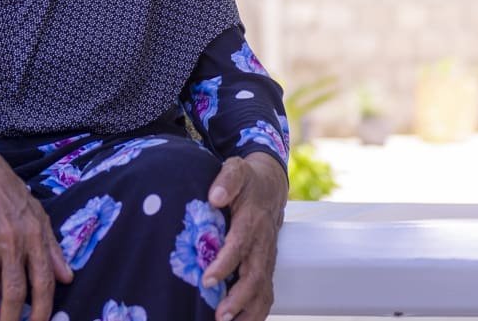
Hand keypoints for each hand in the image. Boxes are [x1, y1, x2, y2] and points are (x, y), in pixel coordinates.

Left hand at [201, 152, 287, 320]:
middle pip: (255, 276)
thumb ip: (227, 180)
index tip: (207, 280)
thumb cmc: (247, 180)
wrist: (270, 185)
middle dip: (239, 299)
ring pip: (264, 290)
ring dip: (248, 312)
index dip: (224, 264)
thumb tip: (214, 196)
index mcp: (252, 221)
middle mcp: (263, 243)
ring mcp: (267, 257)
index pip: (239, 246)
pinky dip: (256, 312)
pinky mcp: (266, 265)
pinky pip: (265, 293)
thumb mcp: (236, 170)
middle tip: (219, 316)